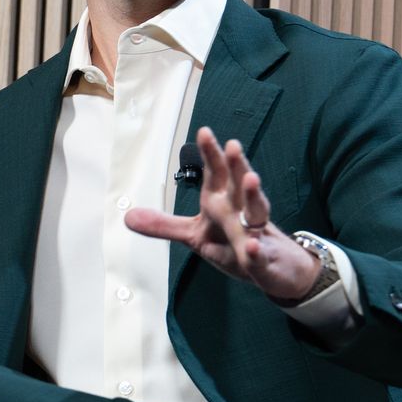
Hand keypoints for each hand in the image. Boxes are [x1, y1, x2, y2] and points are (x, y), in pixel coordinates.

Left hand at [123, 126, 321, 302]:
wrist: (274, 270)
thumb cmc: (233, 244)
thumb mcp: (193, 235)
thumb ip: (164, 225)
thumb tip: (127, 216)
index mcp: (222, 203)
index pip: (217, 174)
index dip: (211, 154)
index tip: (204, 131)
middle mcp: (241, 212)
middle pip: (240, 184)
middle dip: (237, 165)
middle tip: (233, 145)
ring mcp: (257, 234)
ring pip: (257, 211)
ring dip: (254, 196)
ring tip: (252, 179)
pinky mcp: (265, 260)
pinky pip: (261, 255)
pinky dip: (258, 251)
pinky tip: (254, 247)